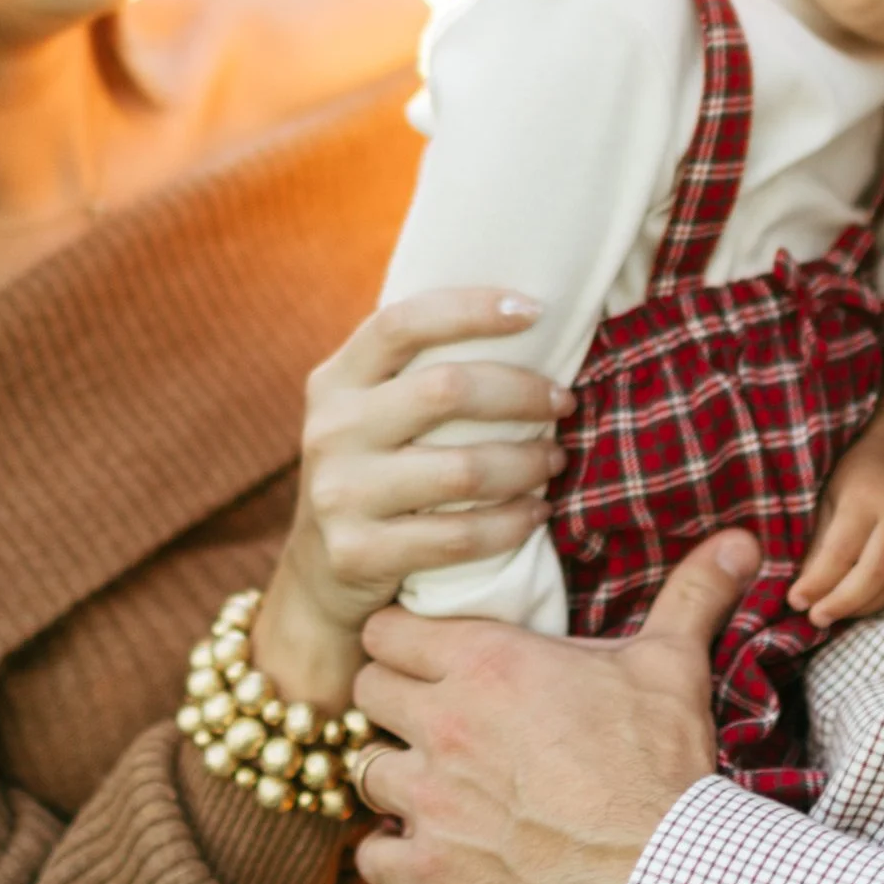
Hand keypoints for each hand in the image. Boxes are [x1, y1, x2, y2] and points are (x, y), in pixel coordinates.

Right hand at [252, 287, 566, 709]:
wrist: (320, 574)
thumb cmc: (376, 474)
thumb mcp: (371, 414)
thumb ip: (414, 373)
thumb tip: (521, 317)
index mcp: (335, 381)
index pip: (402, 324)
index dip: (470, 309)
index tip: (534, 310)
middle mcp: (331, 430)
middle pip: (446, 389)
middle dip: (522, 392)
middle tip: (563, 402)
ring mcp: (340, 494)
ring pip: (464, 469)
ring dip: (528, 462)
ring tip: (556, 460)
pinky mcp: (358, 553)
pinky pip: (459, 536)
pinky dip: (512, 522)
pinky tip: (537, 512)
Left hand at [351, 530, 760, 883]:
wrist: (666, 878)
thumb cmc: (665, 767)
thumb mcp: (674, 668)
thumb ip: (691, 596)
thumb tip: (741, 542)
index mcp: (485, 662)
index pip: (385, 629)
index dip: (400, 642)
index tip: (424, 659)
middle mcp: (444, 723)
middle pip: (364, 692)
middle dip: (390, 702)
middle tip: (428, 719)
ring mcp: (431, 801)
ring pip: (363, 770)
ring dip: (392, 777)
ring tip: (429, 786)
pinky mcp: (433, 871)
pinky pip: (372, 858)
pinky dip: (393, 858)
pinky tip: (427, 854)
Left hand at [789, 338, 883, 626]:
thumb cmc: (847, 463)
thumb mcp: (822, 492)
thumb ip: (815, 539)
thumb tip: (801, 587)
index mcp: (866, 496)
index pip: (842, 552)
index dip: (818, 582)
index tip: (794, 599)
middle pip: (875, 573)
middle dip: (842, 602)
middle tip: (814, 618)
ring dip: (863, 606)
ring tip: (832, 616)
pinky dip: (883, 597)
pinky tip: (858, 605)